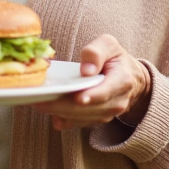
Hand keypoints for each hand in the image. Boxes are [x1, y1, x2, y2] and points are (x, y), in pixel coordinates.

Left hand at [30, 34, 150, 130]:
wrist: (130, 78)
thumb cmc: (115, 59)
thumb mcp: (110, 45)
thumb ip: (96, 52)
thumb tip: (86, 70)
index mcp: (122, 80)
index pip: (106, 91)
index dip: (92, 96)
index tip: (78, 98)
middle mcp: (116, 102)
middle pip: (88, 108)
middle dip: (63, 105)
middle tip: (40, 100)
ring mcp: (107, 114)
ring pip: (81, 118)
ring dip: (59, 112)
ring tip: (38, 103)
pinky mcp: (96, 119)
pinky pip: (78, 123)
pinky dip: (63, 119)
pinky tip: (49, 113)